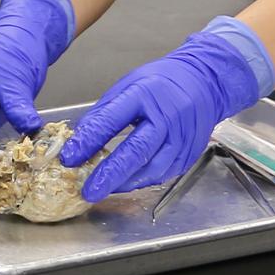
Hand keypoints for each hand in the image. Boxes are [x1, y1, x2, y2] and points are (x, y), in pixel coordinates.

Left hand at [58, 19, 270, 202]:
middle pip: (136, 151)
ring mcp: (181, 138)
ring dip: (125, 183)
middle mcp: (166, 118)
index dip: (89, 141)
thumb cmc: (161, 83)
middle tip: (88, 191)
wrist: (204, 83)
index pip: (112, 120)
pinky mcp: (189, 153)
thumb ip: (105, 112)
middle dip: (109, 174)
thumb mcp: (127, 86)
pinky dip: (142, 180)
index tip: (69, 157)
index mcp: (144, 95)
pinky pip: (164, 173)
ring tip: (102, 190)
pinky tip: (125, 183)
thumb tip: (81, 139)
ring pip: (152, 169)